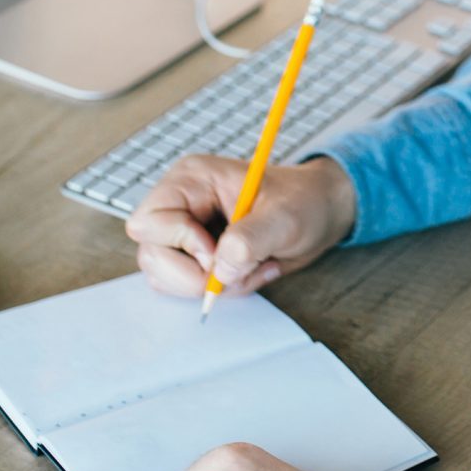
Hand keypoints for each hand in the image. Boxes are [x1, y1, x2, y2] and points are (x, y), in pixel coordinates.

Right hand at [126, 155, 357, 300]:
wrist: (321, 212)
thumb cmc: (304, 201)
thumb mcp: (285, 217)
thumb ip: (251, 239)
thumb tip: (219, 269)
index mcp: (192, 180)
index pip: (149, 221)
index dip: (180, 243)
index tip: (217, 251)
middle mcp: (180, 205)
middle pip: (151, 255)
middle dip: (194, 275)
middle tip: (238, 270)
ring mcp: (184, 233)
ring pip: (163, 276)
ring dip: (210, 285)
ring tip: (251, 268)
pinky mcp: (194, 256)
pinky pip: (185, 287)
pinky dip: (219, 290)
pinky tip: (250, 272)